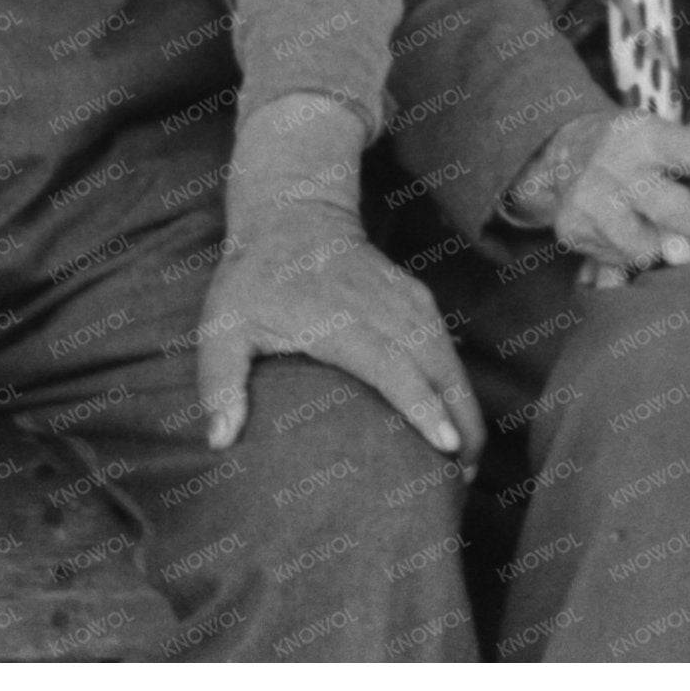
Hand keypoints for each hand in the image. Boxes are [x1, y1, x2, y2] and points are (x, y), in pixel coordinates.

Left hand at [199, 91, 480, 458]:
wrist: (295, 215)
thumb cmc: (254, 279)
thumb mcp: (222, 325)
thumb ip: (219, 381)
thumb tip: (219, 440)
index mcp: (339, 319)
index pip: (391, 364)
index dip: (421, 405)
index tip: (445, 444)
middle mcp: (383, 307)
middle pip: (436, 364)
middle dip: (460, 417)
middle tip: (466, 475)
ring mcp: (406, 299)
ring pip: (448, 355)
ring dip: (465, 403)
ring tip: (470, 458)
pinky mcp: (417, 298)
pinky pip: (446, 343)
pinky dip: (458, 381)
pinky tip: (460, 415)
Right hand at [505, 110, 689, 275]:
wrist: (561, 150)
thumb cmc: (636, 147)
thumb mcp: (663, 136)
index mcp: (645, 134)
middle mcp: (615, 164)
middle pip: (673, 209)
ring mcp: (590, 199)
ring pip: (648, 245)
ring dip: (676, 250)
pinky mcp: (572, 229)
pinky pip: (620, 258)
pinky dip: (643, 256)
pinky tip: (652, 246)